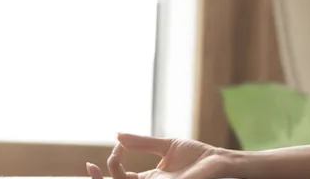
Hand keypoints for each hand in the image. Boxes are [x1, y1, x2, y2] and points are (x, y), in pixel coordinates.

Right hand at [86, 133, 224, 178]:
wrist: (217, 160)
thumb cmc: (196, 155)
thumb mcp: (165, 146)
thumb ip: (142, 142)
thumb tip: (118, 135)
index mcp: (149, 178)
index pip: (119, 176)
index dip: (111, 164)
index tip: (118, 145)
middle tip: (92, 165)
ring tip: (102, 164)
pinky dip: (124, 178)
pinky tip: (118, 168)